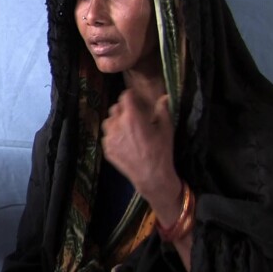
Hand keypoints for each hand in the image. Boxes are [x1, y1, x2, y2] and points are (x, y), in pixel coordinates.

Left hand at [101, 90, 181, 222]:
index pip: (125, 96)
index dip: (130, 96)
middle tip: (133, 116)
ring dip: (115, 122)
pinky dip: (113, 136)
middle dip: (123, 109)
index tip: (135, 99)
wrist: (151, 175)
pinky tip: (124, 142)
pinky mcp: (106, 149)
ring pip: (108, 122)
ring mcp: (109, 138)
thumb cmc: (161, 151)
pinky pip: (106, 136)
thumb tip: (164, 97)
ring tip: (127, 129)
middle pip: (115, 108)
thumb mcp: (166, 128)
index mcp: (132, 116)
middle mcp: (117, 125)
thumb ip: (163, 110)